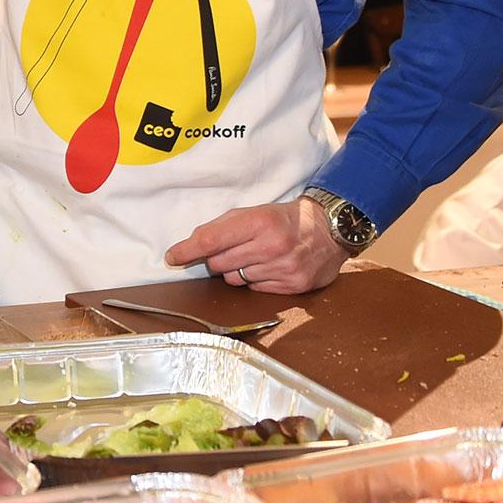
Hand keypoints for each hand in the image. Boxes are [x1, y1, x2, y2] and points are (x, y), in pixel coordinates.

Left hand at [164, 199, 345, 293]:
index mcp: (259, 222)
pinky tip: (268, 268)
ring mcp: (284, 268)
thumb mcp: (253, 212)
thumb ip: (221, 227)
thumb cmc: (283, 219)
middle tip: (232, 249)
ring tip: (254, 257)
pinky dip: (254, 281)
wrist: (330, 231)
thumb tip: (190, 246)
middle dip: (217, 258)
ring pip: (234, 279)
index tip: (172, 257)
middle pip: (218, 263)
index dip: (186, 250)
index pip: (210, 241)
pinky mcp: (293, 286)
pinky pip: (254, 289)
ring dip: (236, 270)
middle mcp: (272, 246)